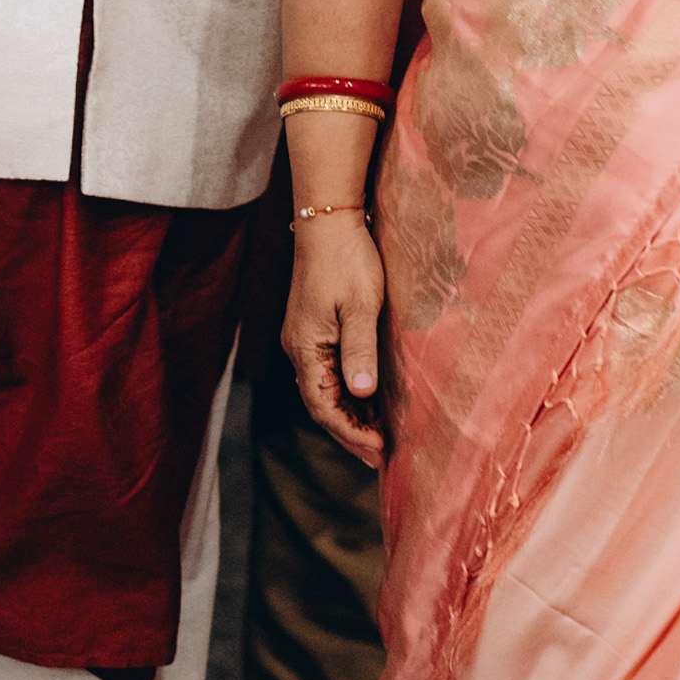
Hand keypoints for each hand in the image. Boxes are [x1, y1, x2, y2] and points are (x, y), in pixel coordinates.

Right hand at [283, 210, 389, 467]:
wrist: (328, 221)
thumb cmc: (347, 259)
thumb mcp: (359, 305)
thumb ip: (359, 349)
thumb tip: (362, 393)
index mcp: (306, 348)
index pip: (324, 407)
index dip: (351, 433)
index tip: (380, 451)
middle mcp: (299, 349)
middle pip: (321, 405)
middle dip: (349, 433)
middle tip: (380, 457)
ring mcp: (304, 339)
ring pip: (323, 390)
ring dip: (348, 415)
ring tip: (377, 436)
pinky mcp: (313, 328)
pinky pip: (327, 373)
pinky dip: (346, 393)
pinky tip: (367, 398)